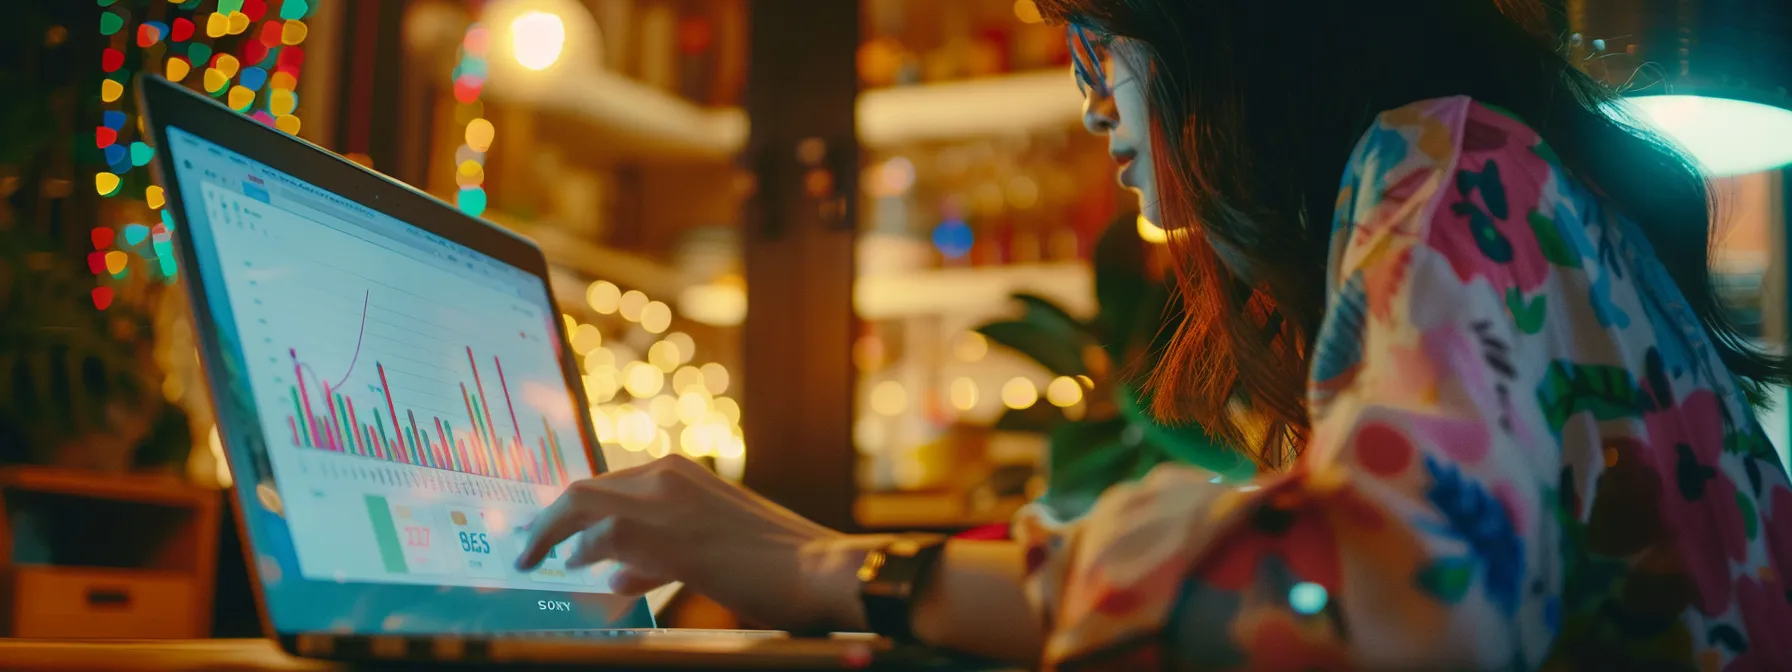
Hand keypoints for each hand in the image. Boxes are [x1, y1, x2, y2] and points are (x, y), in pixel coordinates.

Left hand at [516, 455, 882, 631]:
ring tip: (531, 559)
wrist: (819, 568)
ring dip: (550, 533)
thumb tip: (612, 571)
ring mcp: (665, 501)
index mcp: (680, 472)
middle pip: (584, 489)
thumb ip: (657, 554)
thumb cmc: (774, 565)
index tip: (549, 533)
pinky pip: (599, 537)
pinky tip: (571, 570)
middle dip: (549, 519)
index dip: (570, 511)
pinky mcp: (667, 535)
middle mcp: (667, 474)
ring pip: (581, 503)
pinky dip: (577, 552)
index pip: (606, 485)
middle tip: (526, 548)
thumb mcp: (708, 549)